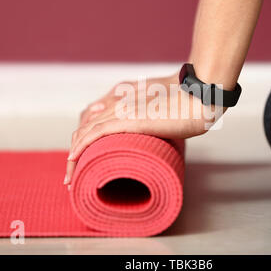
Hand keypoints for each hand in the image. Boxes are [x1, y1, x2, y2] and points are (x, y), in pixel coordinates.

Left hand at [63, 73, 224, 186]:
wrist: (200, 96)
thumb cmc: (190, 102)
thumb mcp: (166, 107)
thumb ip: (150, 115)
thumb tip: (145, 128)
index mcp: (127, 98)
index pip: (96, 117)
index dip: (86, 136)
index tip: (84, 156)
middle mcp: (120, 102)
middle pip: (87, 126)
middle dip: (76, 149)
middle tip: (72, 172)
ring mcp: (123, 110)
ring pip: (88, 131)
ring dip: (75, 154)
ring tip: (70, 175)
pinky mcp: (128, 119)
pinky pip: (97, 133)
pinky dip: (82, 146)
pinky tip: (73, 158)